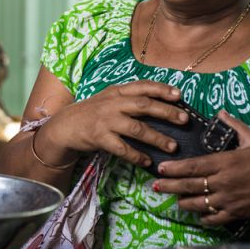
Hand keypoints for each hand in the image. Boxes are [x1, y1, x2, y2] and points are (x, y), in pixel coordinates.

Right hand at [40, 80, 187, 167]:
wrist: (64, 126)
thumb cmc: (92, 113)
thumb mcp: (108, 99)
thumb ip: (129, 99)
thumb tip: (161, 103)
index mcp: (116, 92)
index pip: (142, 86)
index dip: (162, 89)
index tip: (179, 94)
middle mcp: (112, 104)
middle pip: (143, 105)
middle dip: (166, 112)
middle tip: (185, 120)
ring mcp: (105, 121)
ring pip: (136, 128)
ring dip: (156, 138)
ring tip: (172, 146)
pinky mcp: (99, 137)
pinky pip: (122, 148)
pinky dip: (136, 155)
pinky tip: (147, 161)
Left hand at [154, 110, 249, 225]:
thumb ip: (235, 126)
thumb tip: (220, 112)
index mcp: (226, 163)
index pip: (193, 166)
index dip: (174, 169)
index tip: (160, 168)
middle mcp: (224, 182)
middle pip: (189, 186)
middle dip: (169, 186)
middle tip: (155, 186)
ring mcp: (229, 200)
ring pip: (197, 204)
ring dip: (183, 202)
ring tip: (174, 198)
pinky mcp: (236, 213)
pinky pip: (213, 218)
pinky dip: (202, 217)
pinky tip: (197, 213)